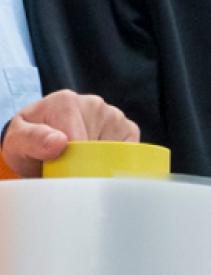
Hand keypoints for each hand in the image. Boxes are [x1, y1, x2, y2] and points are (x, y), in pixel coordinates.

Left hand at [1, 90, 139, 178]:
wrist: (42, 138)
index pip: (77, 141)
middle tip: (66, 169)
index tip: (59, 172)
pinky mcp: (128, 129)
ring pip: (115, 152)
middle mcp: (94, 104)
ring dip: (99, 165)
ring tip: (78, 162)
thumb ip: (32, 140)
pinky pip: (130, 152)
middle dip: (84, 166)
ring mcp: (114, 115)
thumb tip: (59, 141)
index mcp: (65, 101)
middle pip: (97, 148)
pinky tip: (96, 160)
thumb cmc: (30, 141)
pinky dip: (115, 163)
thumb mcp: (17, 142)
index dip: (70, 164)